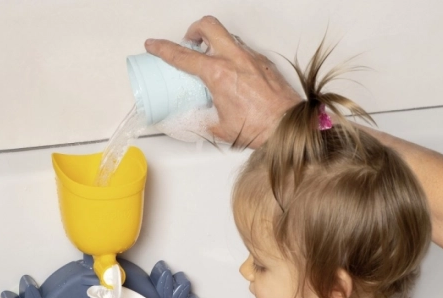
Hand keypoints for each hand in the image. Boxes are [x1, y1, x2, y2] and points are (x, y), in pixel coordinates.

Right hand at [145, 16, 300, 147]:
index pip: (183, 55)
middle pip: (208, 25)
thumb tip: (197, 120)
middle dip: (193, 29)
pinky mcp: (264, 62)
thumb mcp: (222, 129)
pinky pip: (243, 48)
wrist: (288, 126)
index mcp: (218, 74)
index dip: (163, 49)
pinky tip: (233, 70)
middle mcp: (235, 59)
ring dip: (215, 40)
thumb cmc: (260, 128)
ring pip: (227, 34)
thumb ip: (205, 120)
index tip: (154, 45)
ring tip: (211, 56)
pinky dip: (233, 53)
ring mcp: (251, 58)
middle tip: (189, 41)